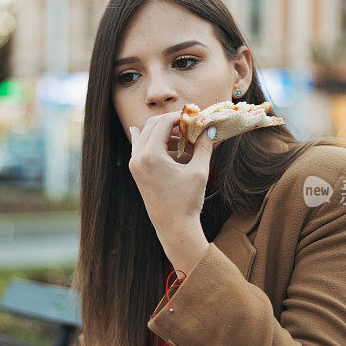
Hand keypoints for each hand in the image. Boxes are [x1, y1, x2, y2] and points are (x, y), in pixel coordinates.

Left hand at [129, 112, 212, 272]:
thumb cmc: (187, 201)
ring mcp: (134, 165)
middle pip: (151, 125)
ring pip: (146, 136)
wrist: (174, 228)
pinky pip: (142, 148)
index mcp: (150, 156)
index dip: (179, 117)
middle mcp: (138, 158)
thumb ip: (204, 146)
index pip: (162, 123)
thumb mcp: (199, 171)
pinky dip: (155, 142)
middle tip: (189, 125)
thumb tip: (211, 128)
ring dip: (164, 132)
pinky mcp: (137, 172)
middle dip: (171, 122)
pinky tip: (169, 144)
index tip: (194, 117)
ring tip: (184, 139)